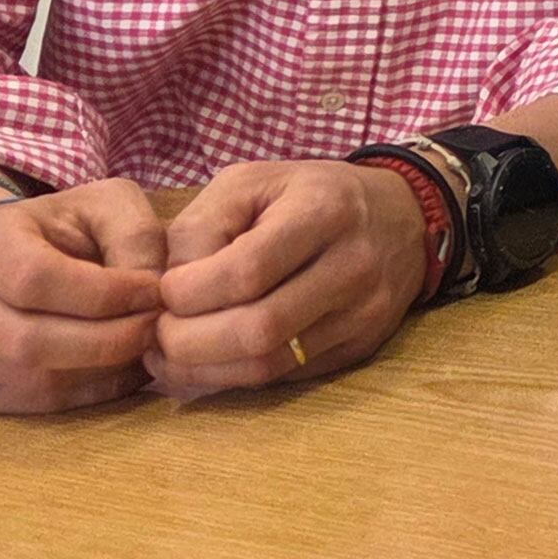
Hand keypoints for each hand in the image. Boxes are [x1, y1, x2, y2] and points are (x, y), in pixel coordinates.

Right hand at [0, 177, 165, 416]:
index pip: (36, 280)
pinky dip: (90, 392)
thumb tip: (155, 293)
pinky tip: (123, 369)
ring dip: (104, 371)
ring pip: (34, 382)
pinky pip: (33, 405)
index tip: (154, 291)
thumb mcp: (103, 205)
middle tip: (157, 328)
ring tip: (146, 347)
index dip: (104, 293)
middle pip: (31, 343)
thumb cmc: (58, 228)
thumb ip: (134, 236)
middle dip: (109, 341)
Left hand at [147, 159, 432, 398]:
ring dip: (203, 370)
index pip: (248, 270)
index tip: (164, 291)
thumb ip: (202, 226)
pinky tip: (207, 362)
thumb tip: (167, 291)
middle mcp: (353, 264)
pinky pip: (285, 377)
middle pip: (258, 329)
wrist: (401, 216)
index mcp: (324, 210)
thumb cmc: (310, 195)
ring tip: (168, 356)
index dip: (191, 292)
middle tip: (156, 335)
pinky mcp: (360, 346)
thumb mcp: (253, 181)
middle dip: (188, 342)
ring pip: (270, 364)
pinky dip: (234, 377)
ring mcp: (363, 312)